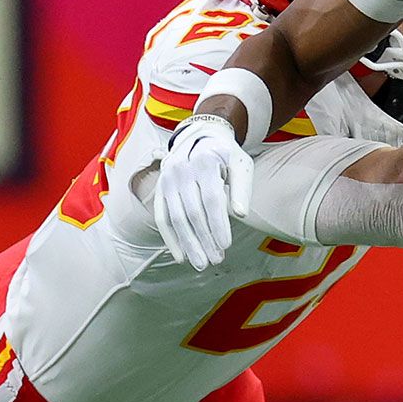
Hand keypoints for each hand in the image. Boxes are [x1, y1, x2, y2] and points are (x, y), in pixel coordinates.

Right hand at [154, 114, 254, 269]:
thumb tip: (241, 214)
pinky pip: (162, 217)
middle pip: (193, 212)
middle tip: (215, 260)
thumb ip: (242, 187)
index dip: (218, 224)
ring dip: (188, 244)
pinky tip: (180, 257)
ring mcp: (167, 180)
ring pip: (176, 218)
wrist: (199, 137)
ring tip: (201, 263)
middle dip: (204, 239)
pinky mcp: (160, 190)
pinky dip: (170, 239)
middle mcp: (181, 170)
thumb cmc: (225, 155)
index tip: (226, 245)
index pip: (210, 199)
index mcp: (203, 162)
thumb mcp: (240, 164)